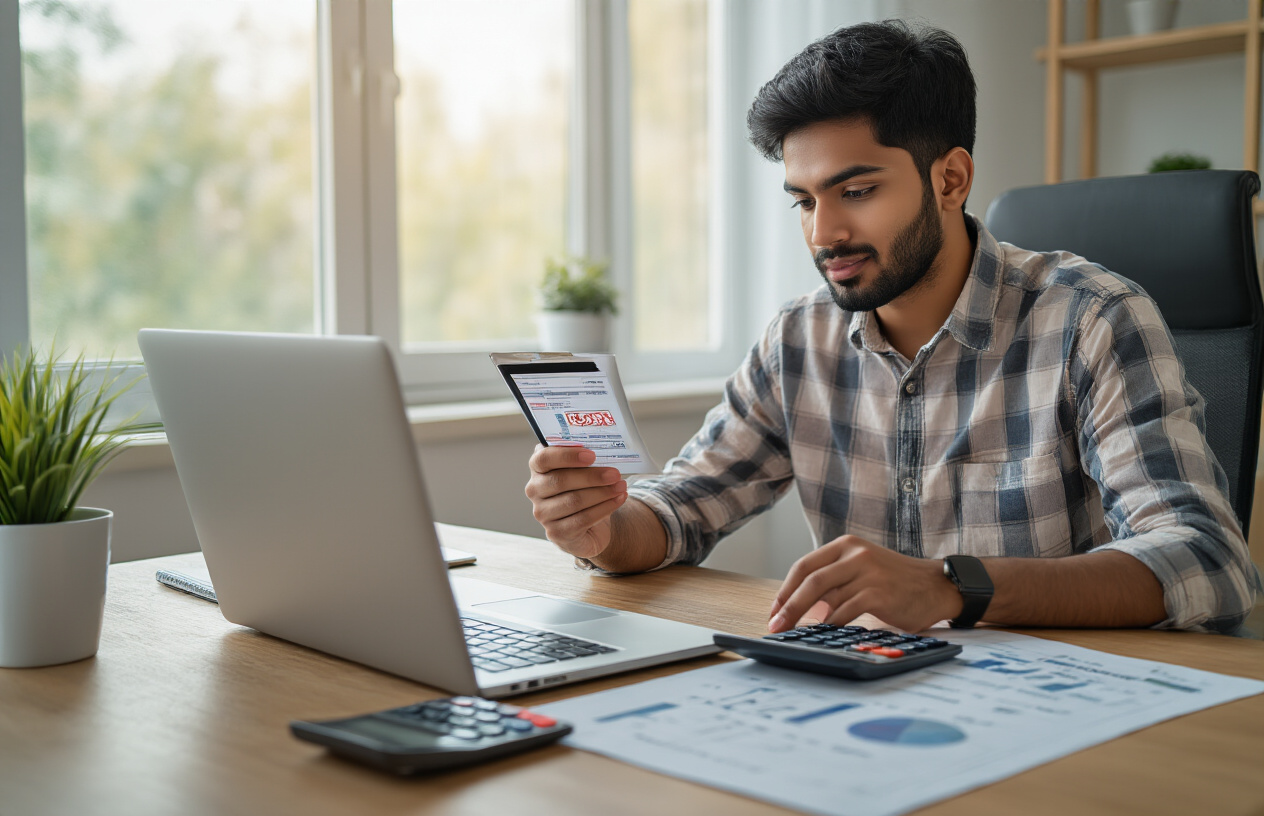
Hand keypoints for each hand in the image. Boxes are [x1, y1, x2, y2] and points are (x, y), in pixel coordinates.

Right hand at [524, 445, 627, 559]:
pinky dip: (604, 508)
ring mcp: (543, 514)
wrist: (586, 526)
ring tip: (621, 486)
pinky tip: (618, 499)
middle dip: (591, 477)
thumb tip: (603, 450)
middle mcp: (535, 491)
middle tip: (615, 474)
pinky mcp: (556, 532)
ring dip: (602, 493)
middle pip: (560, 481)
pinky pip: (582, 519)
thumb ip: (585, 460)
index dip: (566, 456)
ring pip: (574, 501)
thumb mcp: (581, 472)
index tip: (591, 455)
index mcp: (538, 469)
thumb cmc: (582, 490)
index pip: (543, 458)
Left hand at [768, 535, 962, 633]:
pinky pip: (845, 612)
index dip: (785, 590)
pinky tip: (825, 634)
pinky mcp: (878, 593)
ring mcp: (867, 572)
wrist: (936, 586)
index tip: (774, 611)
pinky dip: (832, 625)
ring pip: (825, 598)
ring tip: (796, 634)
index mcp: (846, 545)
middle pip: (810, 581)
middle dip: (788, 606)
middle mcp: (855, 554)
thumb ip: (834, 581)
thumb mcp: (861, 569)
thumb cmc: (894, 582)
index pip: (804, 565)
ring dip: (807, 620)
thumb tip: (799, 605)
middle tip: (776, 626)